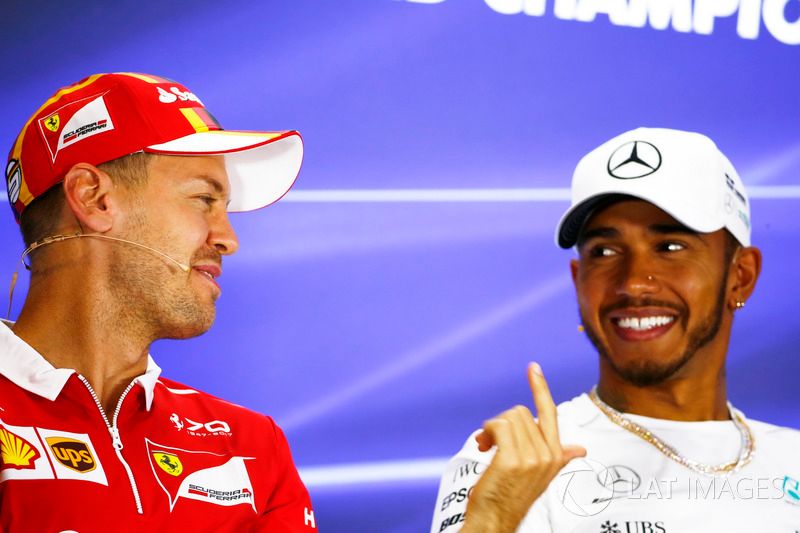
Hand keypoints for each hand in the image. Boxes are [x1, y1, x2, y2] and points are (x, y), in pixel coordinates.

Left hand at [460, 363, 585, 532]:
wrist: (494, 521)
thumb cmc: (511, 497)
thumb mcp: (540, 475)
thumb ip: (559, 457)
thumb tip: (580, 450)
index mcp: (556, 455)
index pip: (550, 413)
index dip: (540, 388)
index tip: (533, 367)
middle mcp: (548, 455)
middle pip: (522, 413)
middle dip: (501, 424)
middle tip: (490, 444)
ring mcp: (532, 457)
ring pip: (509, 418)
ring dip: (491, 430)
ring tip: (487, 448)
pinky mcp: (513, 459)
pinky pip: (498, 425)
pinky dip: (486, 432)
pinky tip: (484, 448)